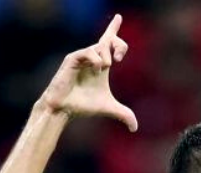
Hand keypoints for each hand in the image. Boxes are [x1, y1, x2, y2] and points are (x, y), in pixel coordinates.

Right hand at [38, 14, 137, 131]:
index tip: (118, 18)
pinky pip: (89, 52)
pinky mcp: (72, 58)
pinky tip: (97, 69)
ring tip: (103, 70)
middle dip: (119, 45)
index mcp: (101, 64)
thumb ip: (124, 115)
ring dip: (106, 58)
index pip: (108, 41)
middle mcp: (92, 58)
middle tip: (120, 60)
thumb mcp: (109, 108)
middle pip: (109, 40)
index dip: (114, 28)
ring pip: (100, 47)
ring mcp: (81, 57)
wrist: (65, 109)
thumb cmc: (83, 106)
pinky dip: (96, 60)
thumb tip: (135, 128)